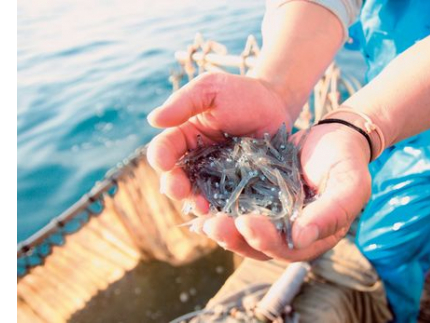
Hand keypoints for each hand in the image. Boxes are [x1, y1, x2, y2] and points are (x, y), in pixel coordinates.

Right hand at [147, 72, 293, 213]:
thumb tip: (152, 119)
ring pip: (200, 195)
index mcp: (184, 137)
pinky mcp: (238, 187)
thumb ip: (183, 102)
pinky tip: (224, 213)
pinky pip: (227, 201)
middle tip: (177, 190)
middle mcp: (196, 161)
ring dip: (197, 203)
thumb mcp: (210, 89)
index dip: (160, 157)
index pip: (165, 149)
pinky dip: (223, 209)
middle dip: (174, 186)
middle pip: (178, 178)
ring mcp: (217, 177)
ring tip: (202, 207)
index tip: (162, 161)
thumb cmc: (240, 93)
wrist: (276, 104)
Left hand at [200, 123, 371, 260]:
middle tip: (213, 225)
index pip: (288, 249)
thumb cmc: (347, 160)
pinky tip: (201, 201)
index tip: (246, 224)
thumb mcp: (350, 184)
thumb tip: (300, 239)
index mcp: (313, 236)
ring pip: (244, 232)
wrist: (335, 136)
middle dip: (234, 238)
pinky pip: (237, 208)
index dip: (265, 241)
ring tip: (202, 220)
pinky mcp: (258, 199)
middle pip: (259, 245)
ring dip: (222, 228)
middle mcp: (290, 233)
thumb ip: (332, 212)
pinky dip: (219, 207)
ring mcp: (272, 217)